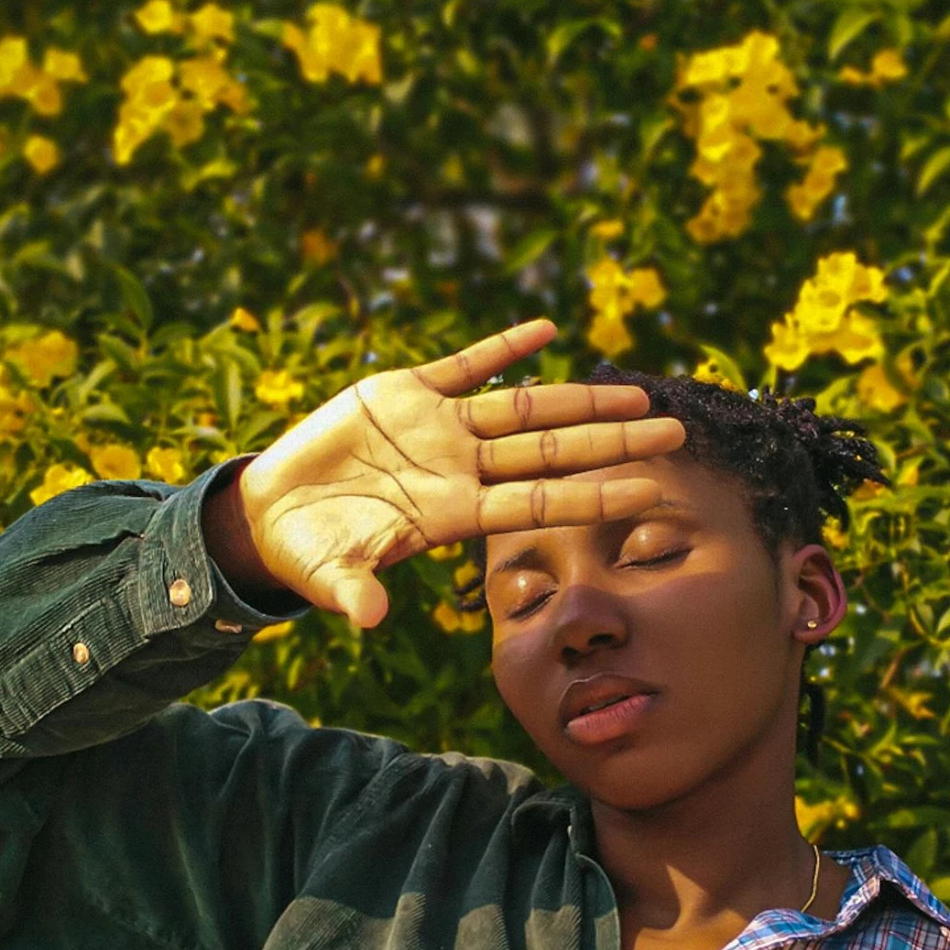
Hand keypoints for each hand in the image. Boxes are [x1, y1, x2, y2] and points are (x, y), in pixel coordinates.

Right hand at [232, 318, 684, 627]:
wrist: (275, 511)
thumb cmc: (310, 552)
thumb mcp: (330, 575)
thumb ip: (355, 591)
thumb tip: (371, 618)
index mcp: (453, 513)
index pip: (539, 501)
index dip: (593, 494)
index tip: (648, 491)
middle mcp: (461, 469)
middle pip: (552, 452)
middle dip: (612, 442)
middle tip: (674, 432)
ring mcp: (439, 429)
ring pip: (523, 408)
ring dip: (577, 398)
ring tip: (635, 390)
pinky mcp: (406, 392)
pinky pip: (466, 365)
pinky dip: (503, 348)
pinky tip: (547, 330)